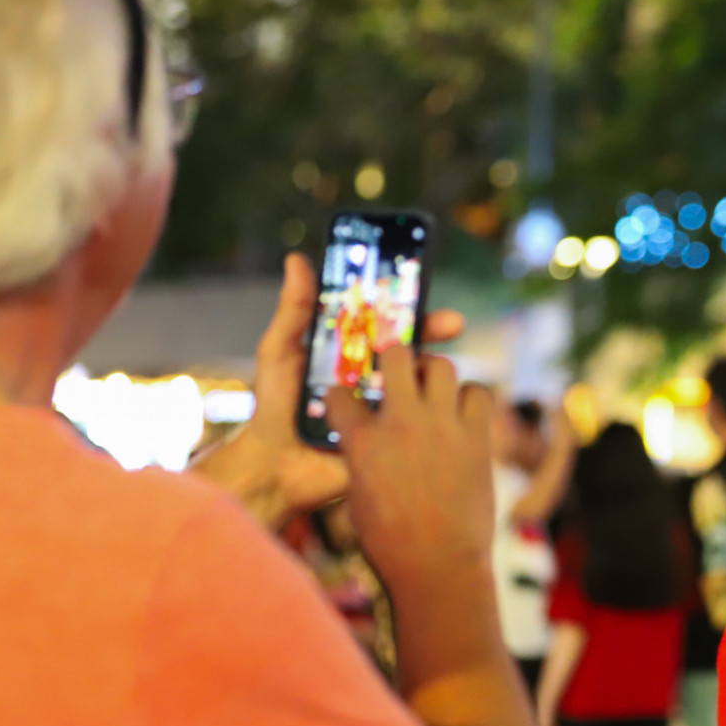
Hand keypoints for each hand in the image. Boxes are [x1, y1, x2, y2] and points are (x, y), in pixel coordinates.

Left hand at [191, 254, 465, 526]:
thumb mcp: (279, 352)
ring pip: (421, 380)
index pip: (385, 320)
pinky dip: (430, 408)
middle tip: (452, 322)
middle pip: (413, 346)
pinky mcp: (392, 436)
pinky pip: (418, 419)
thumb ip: (294, 311)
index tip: (419, 286)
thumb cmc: (274, 406)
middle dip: (434, 331)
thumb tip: (298, 260)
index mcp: (352, 351)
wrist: (275, 464)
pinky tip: (434, 402)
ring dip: (434, 369)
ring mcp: (386, 405)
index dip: (405, 303)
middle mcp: (374, 375)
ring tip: (436, 365)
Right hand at [327, 342, 496, 591]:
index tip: (350, 403)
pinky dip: (471, 397)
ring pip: (442, 365)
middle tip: (399, 374)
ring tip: (433, 389)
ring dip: (435, 372)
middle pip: (396, 355)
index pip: (341, 395)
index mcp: (362, 441)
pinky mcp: (477, 437)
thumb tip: (364, 446)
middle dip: (394, 359)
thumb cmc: (391, 544)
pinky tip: (464, 413)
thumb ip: (359, 461)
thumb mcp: (357, 498)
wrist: (439, 566)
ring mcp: (442, 426)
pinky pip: (480, 393)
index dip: (343, 397)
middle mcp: (401, 422)